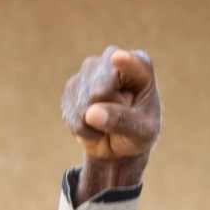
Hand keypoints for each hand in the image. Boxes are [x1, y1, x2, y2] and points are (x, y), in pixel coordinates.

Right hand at [61, 46, 160, 203]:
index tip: (119, 58)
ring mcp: (91, 70)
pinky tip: (89, 129)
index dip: (124, 62)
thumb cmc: (139, 138)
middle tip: (110, 123)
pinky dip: (77, 123)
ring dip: (88, 118)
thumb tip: (93, 112)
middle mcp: (115, 61)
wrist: (118, 150)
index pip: (131, 62)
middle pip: (99, 77)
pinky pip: (68, 104)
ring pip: (80, 91)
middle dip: (101, 105)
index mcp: (141, 67)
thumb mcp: (140, 133)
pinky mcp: (73, 86)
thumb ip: (121, 121)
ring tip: (103, 130)